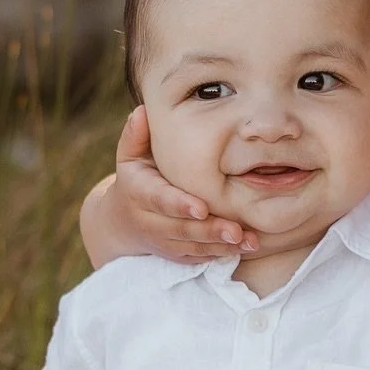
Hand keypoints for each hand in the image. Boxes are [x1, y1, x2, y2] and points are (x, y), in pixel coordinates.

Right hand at [105, 107, 257, 260]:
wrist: (122, 222)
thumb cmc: (136, 177)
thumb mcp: (129, 155)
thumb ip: (136, 135)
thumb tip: (142, 111)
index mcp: (139, 192)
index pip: (159, 199)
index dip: (179, 205)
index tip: (202, 208)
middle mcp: (148, 220)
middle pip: (179, 229)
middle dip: (209, 231)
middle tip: (236, 231)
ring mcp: (162, 241)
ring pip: (191, 247)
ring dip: (220, 246)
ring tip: (248, 241)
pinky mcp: (175, 254)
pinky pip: (197, 257)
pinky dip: (219, 255)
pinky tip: (243, 249)